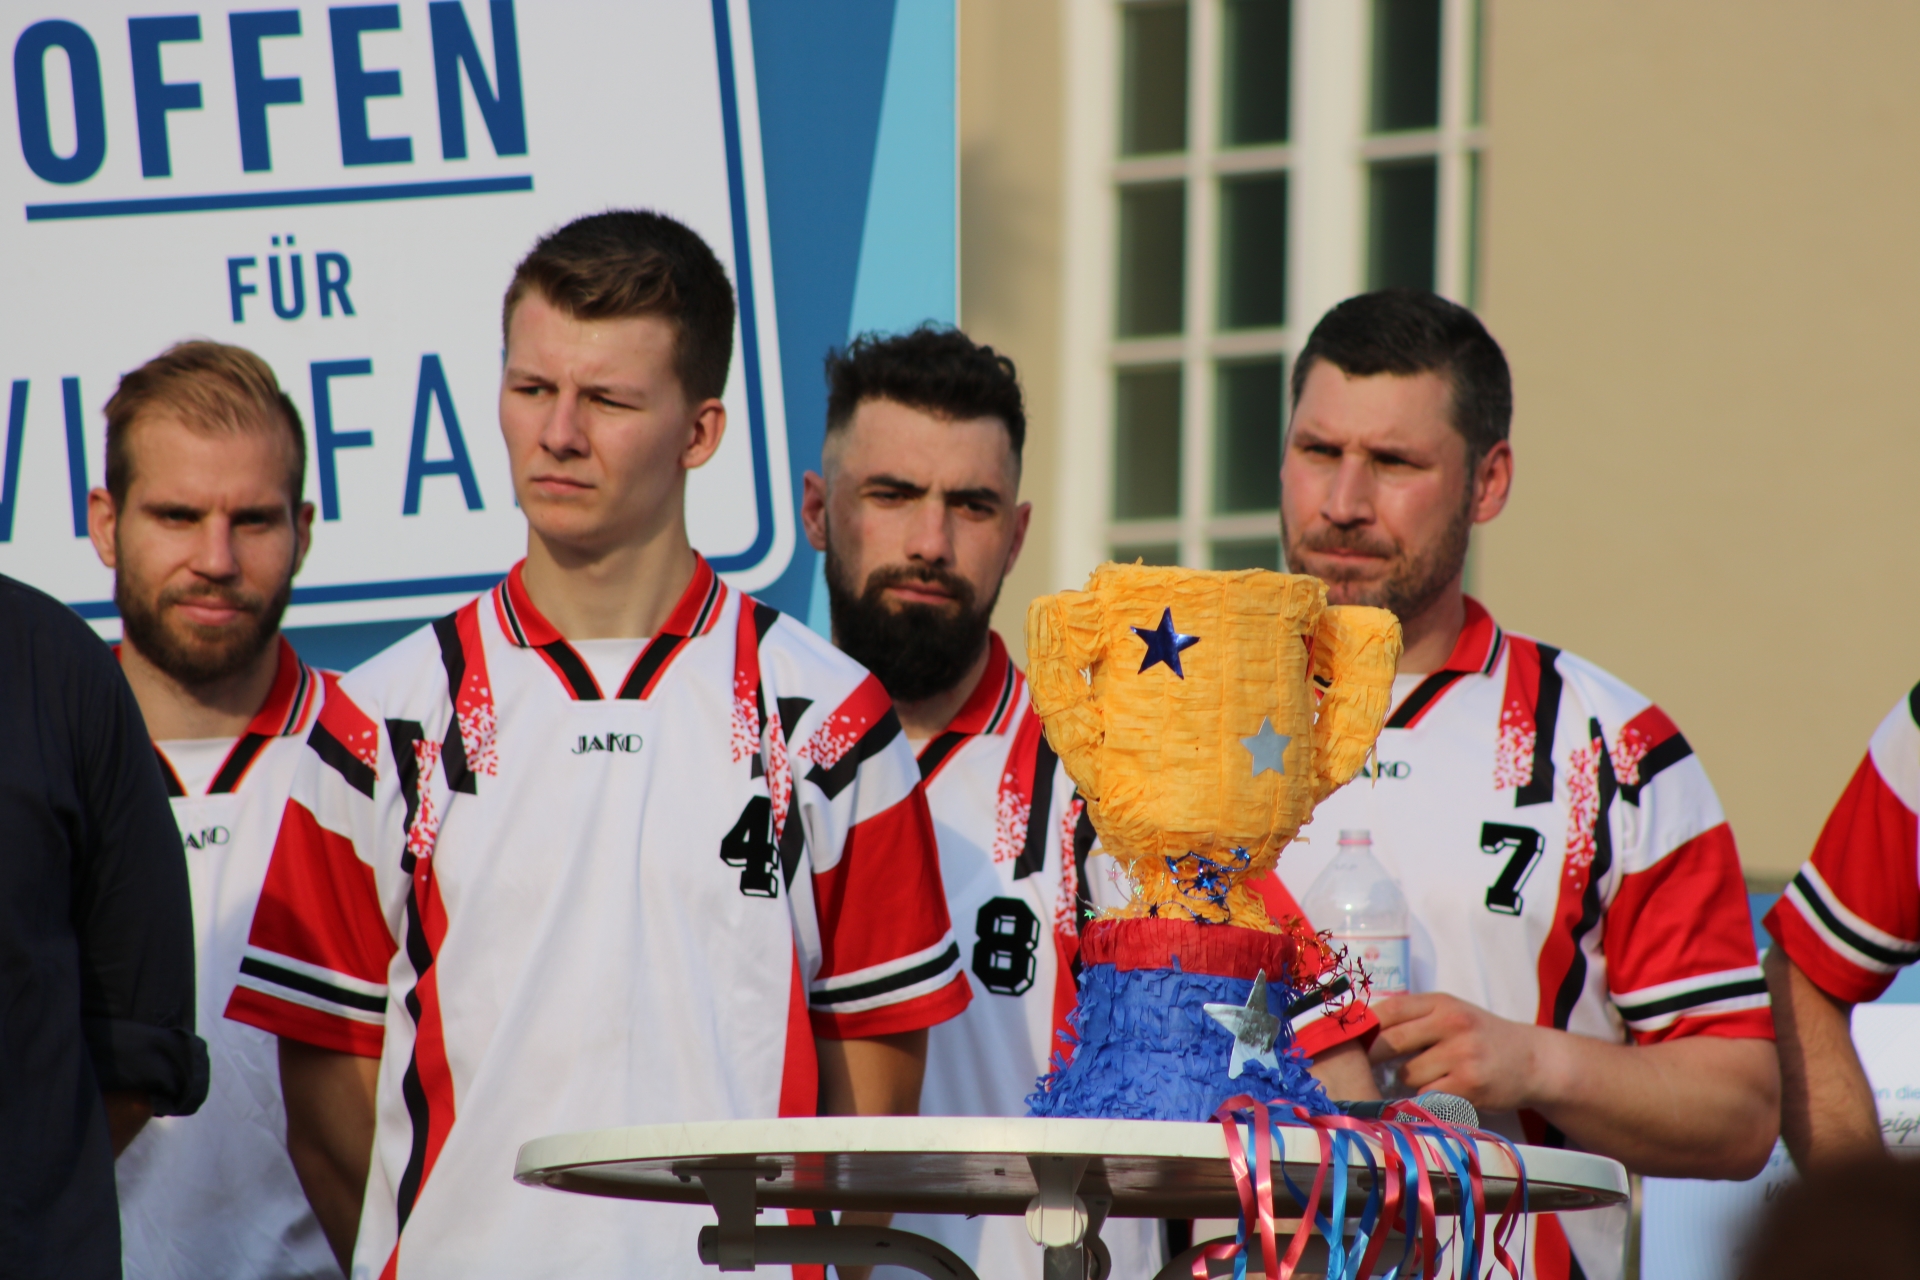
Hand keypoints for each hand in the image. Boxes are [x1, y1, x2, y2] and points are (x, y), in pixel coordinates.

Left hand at [1369, 992, 1553, 1112]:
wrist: (1534, 1061)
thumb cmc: (1483, 1037)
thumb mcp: (1452, 1014)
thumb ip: (1415, 1018)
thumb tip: (1363, 1031)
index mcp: (1441, 1003)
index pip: (1389, 1009)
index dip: (1363, 1025)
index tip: (1346, 1039)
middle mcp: (1451, 1024)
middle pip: (1390, 1041)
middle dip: (1373, 1058)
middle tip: (1363, 1069)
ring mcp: (1461, 1055)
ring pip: (1407, 1074)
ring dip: (1407, 1082)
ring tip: (1427, 1079)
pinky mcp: (1469, 1085)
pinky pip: (1428, 1096)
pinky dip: (1425, 1099)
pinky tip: (1438, 1094)